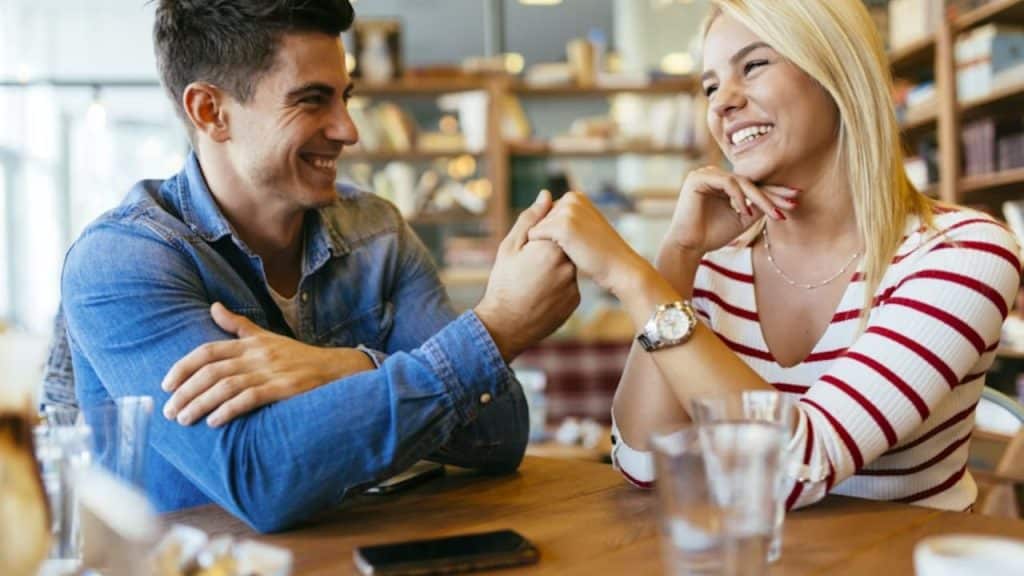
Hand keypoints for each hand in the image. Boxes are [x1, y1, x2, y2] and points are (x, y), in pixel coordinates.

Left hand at [161, 303, 374, 426]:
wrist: (336, 369)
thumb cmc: (297, 357)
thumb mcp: (267, 337)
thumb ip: (237, 325)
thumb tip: (212, 306)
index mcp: (250, 343)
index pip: (207, 351)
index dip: (183, 367)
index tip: (165, 385)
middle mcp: (258, 355)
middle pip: (211, 370)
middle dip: (186, 391)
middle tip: (169, 411)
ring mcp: (271, 371)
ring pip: (226, 386)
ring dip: (201, 403)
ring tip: (184, 419)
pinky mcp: (284, 389)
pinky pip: (250, 398)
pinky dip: (229, 410)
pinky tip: (214, 421)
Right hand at [475, 191, 580, 361]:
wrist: (505, 325)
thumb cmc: (503, 283)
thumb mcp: (510, 247)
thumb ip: (530, 219)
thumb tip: (545, 195)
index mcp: (552, 247)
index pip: (557, 227)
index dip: (540, 236)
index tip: (528, 249)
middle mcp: (568, 264)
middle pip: (564, 246)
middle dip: (548, 252)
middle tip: (529, 267)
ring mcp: (574, 284)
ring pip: (567, 266)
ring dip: (553, 269)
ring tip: (532, 282)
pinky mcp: (575, 301)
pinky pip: (569, 286)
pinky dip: (557, 287)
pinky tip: (539, 295)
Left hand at [527, 191, 650, 295]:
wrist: (620, 268)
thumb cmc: (600, 253)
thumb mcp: (583, 227)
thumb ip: (564, 217)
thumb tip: (543, 196)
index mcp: (575, 197)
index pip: (545, 214)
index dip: (553, 235)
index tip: (573, 243)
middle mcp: (571, 198)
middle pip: (538, 220)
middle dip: (547, 238)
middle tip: (572, 249)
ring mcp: (567, 211)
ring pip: (534, 228)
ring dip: (543, 245)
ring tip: (569, 252)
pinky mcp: (562, 226)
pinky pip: (533, 236)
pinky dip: (538, 250)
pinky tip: (560, 256)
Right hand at [664, 166, 797, 254]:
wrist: (689, 246)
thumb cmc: (713, 235)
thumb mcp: (744, 218)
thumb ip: (759, 205)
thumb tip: (780, 197)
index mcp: (723, 184)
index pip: (752, 185)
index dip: (774, 192)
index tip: (795, 200)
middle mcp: (714, 175)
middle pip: (750, 181)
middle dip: (773, 193)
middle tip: (792, 202)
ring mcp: (705, 174)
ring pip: (742, 181)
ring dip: (760, 197)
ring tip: (773, 214)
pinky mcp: (698, 178)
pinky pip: (727, 182)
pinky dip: (739, 197)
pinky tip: (747, 212)